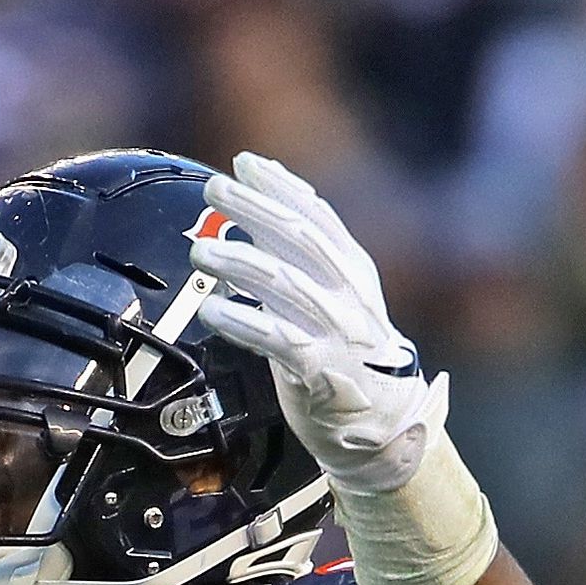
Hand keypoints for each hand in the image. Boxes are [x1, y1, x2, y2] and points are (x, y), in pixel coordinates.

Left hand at [188, 151, 445, 494]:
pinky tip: (211, 309)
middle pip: (301, 239)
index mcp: (350, 270)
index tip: (245, 161)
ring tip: (200, 250)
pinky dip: (243, 322)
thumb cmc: (344, 353)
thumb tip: (251, 209)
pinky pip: (278, 340)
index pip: (317, 215)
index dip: (283, 185)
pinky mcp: (320, 369)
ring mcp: (336, 330)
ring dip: (240, 262)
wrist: (385, 423)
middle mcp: (347, 293)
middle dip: (257, 209)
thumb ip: (293, 257)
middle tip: (213, 189)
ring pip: (286, 285)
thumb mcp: (327, 296)